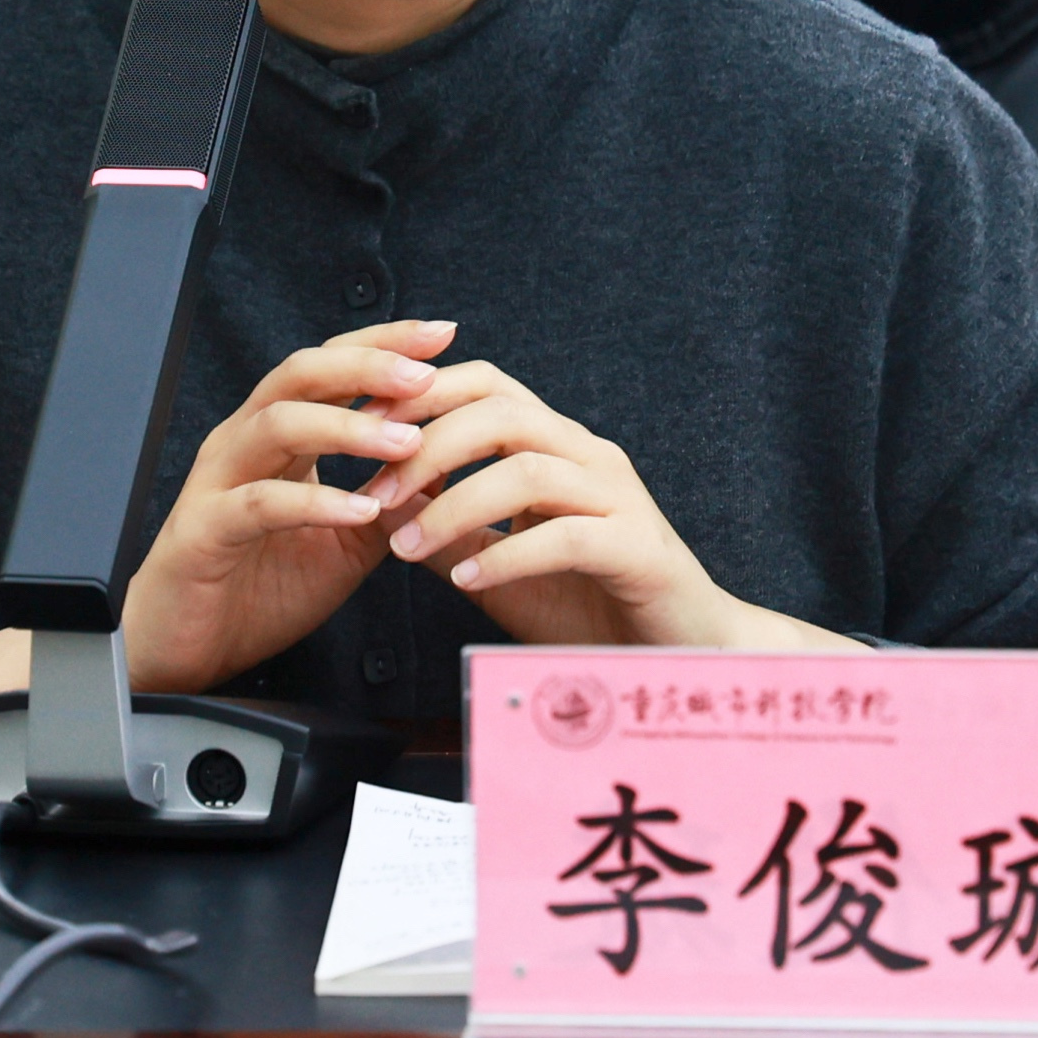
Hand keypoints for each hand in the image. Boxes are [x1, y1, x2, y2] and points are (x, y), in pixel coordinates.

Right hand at [117, 321, 457, 693]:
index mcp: (277, 435)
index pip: (329, 366)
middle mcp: (244, 442)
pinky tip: (360, 510)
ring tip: (405, 441)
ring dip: (346, 427)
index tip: (442, 335)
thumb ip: (391, 496)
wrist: (191, 648)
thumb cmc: (262, 588)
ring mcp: (219, 481)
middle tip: (425, 374)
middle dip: (366, 365)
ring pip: (277, 425)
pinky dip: (313, 502)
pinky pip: (259, 503)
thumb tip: (449, 460)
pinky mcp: (205, 530)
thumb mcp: (347, 538)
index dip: (382, 344)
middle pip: (300, 374)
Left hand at [363, 359, 856, 652]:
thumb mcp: (499, 566)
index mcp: (556, 447)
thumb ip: (449, 532)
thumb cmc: (588, 605)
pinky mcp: (638, 551)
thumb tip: (380, 504)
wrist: (679, 653)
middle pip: (501, 411)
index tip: (358, 430)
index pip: (486, 385)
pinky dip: (508, 555)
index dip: (419, 396)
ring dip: (455, 504)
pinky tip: (469, 581)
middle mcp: (589, 458)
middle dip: (425, 447)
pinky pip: (566, 537)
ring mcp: (619, 499)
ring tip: (406, 548)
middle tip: (370, 495)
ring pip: (528, 468)